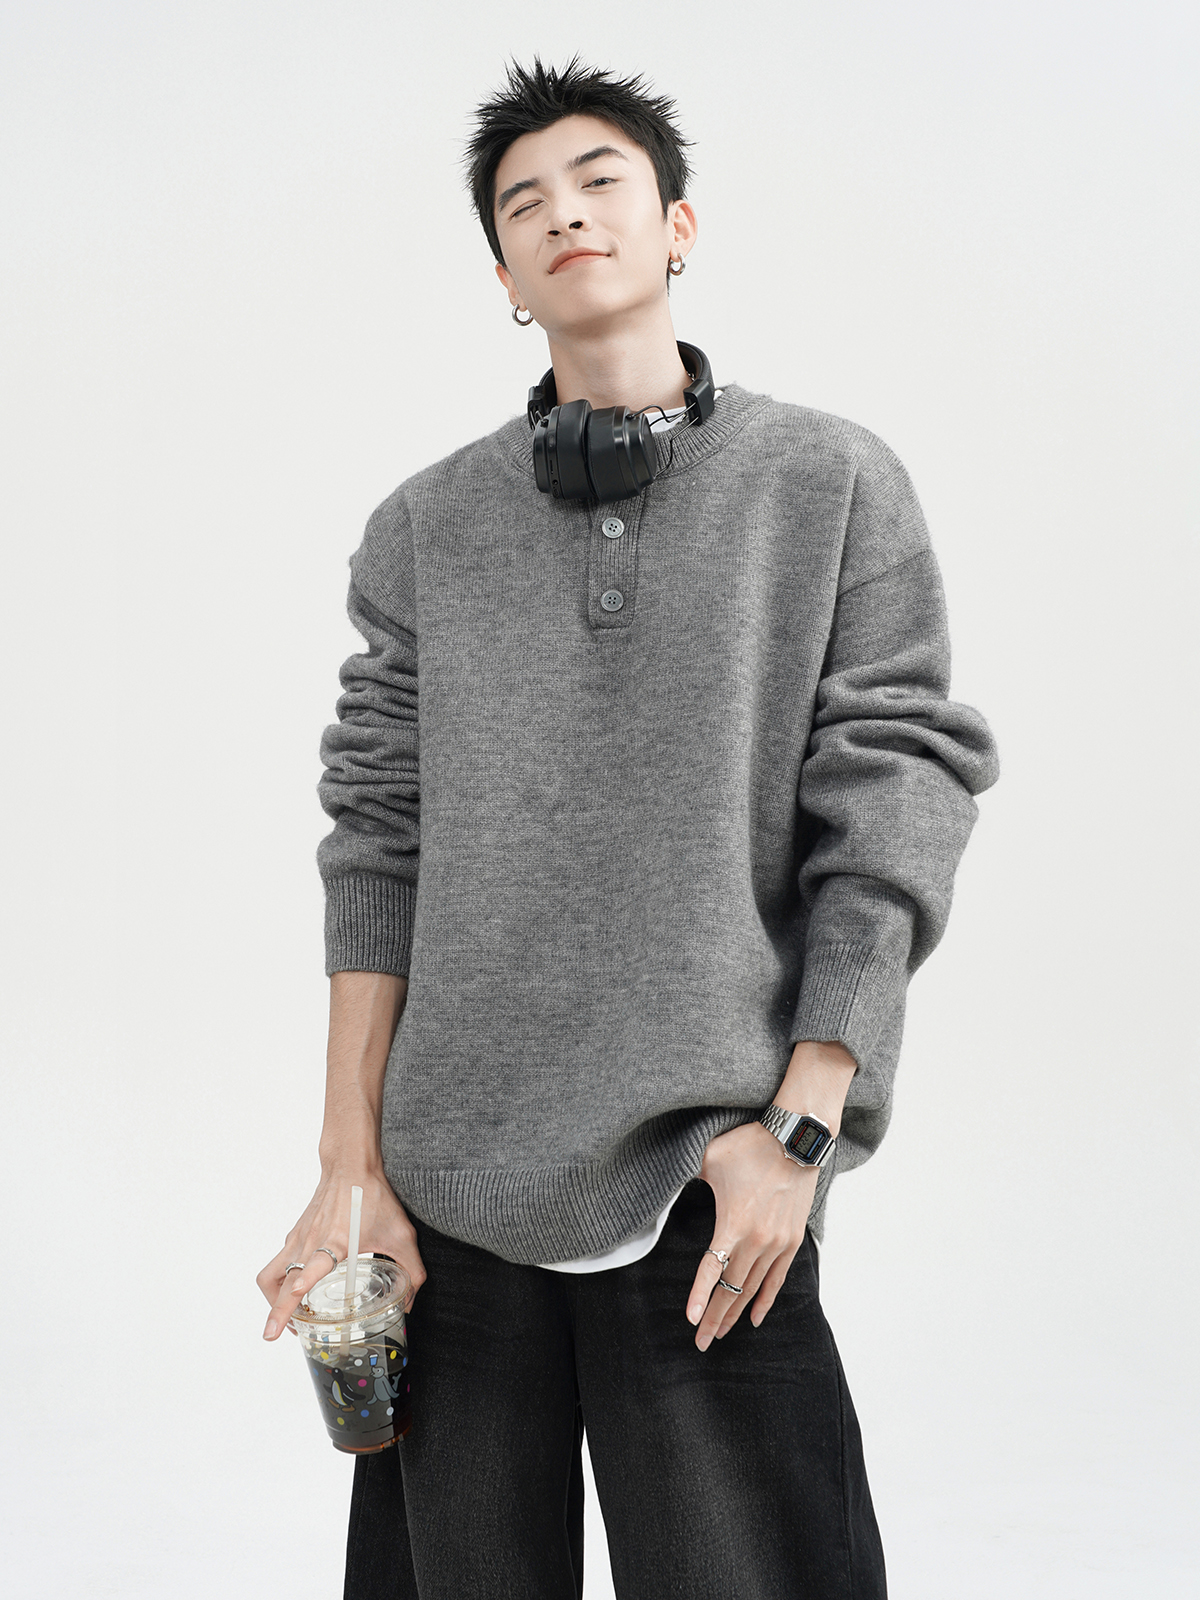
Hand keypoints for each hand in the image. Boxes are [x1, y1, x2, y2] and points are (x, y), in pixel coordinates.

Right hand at [256, 1166, 425, 1340]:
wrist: (350, 1164)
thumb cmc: (373, 1195)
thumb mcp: (402, 1235)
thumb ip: (412, 1271)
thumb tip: (410, 1302)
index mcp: (334, 1241)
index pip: (311, 1266)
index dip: (302, 1284)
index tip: (295, 1298)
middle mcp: (310, 1241)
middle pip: (279, 1281)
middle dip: (275, 1312)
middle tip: (276, 1335)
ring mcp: (298, 1237)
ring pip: (270, 1275)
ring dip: (273, 1300)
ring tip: (286, 1319)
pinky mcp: (295, 1234)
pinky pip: (277, 1263)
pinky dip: (279, 1282)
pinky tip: (298, 1291)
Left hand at [686, 1122, 818, 1350]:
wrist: (795, 1140)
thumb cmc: (750, 1146)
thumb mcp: (709, 1158)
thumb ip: (687, 1175)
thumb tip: (665, 1179)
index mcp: (733, 1224)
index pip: (713, 1269)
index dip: (701, 1296)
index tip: (692, 1320)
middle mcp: (757, 1241)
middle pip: (732, 1289)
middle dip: (715, 1318)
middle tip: (701, 1342)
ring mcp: (777, 1244)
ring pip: (753, 1289)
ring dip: (736, 1313)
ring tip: (721, 1334)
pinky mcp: (792, 1241)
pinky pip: (777, 1279)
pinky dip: (765, 1300)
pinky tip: (755, 1319)